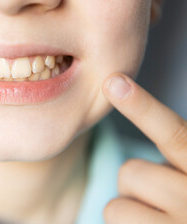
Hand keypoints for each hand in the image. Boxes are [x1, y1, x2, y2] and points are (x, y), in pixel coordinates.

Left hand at [101, 73, 186, 223]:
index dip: (143, 108)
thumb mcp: (185, 169)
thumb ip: (176, 152)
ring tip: (157, 216)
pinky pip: (115, 219)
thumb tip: (130, 123)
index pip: (174, 135)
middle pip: (131, 173)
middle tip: (161, 194)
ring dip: (130, 207)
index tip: (113, 82)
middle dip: (136, 182)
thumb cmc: (185, 199)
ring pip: (117, 204)